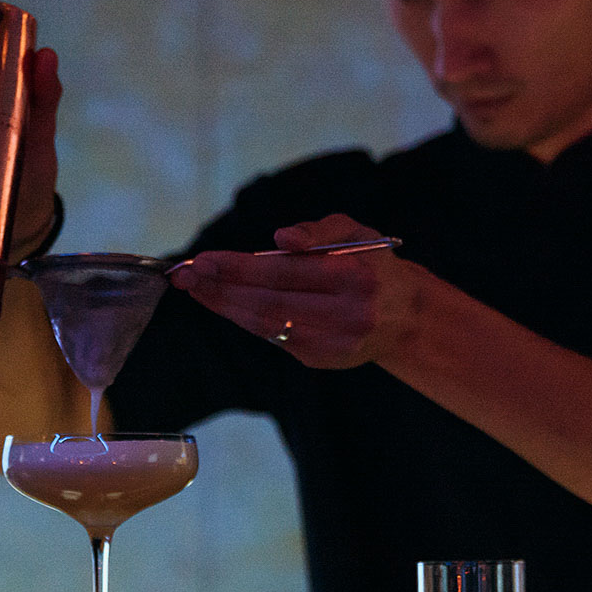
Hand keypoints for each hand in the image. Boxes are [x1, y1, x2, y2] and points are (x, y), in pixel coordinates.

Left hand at [170, 215, 421, 368]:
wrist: (406, 316)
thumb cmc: (373, 265)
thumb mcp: (357, 232)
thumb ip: (319, 231)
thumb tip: (280, 237)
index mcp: (355, 276)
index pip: (285, 273)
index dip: (239, 267)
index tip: (203, 259)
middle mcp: (345, 314)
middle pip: (269, 303)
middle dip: (222, 288)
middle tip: (186, 274)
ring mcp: (333, 343)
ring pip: (266, 326)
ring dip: (225, 307)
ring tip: (196, 288)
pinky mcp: (322, 361)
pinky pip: (274, 337)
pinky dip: (246, 319)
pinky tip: (225, 303)